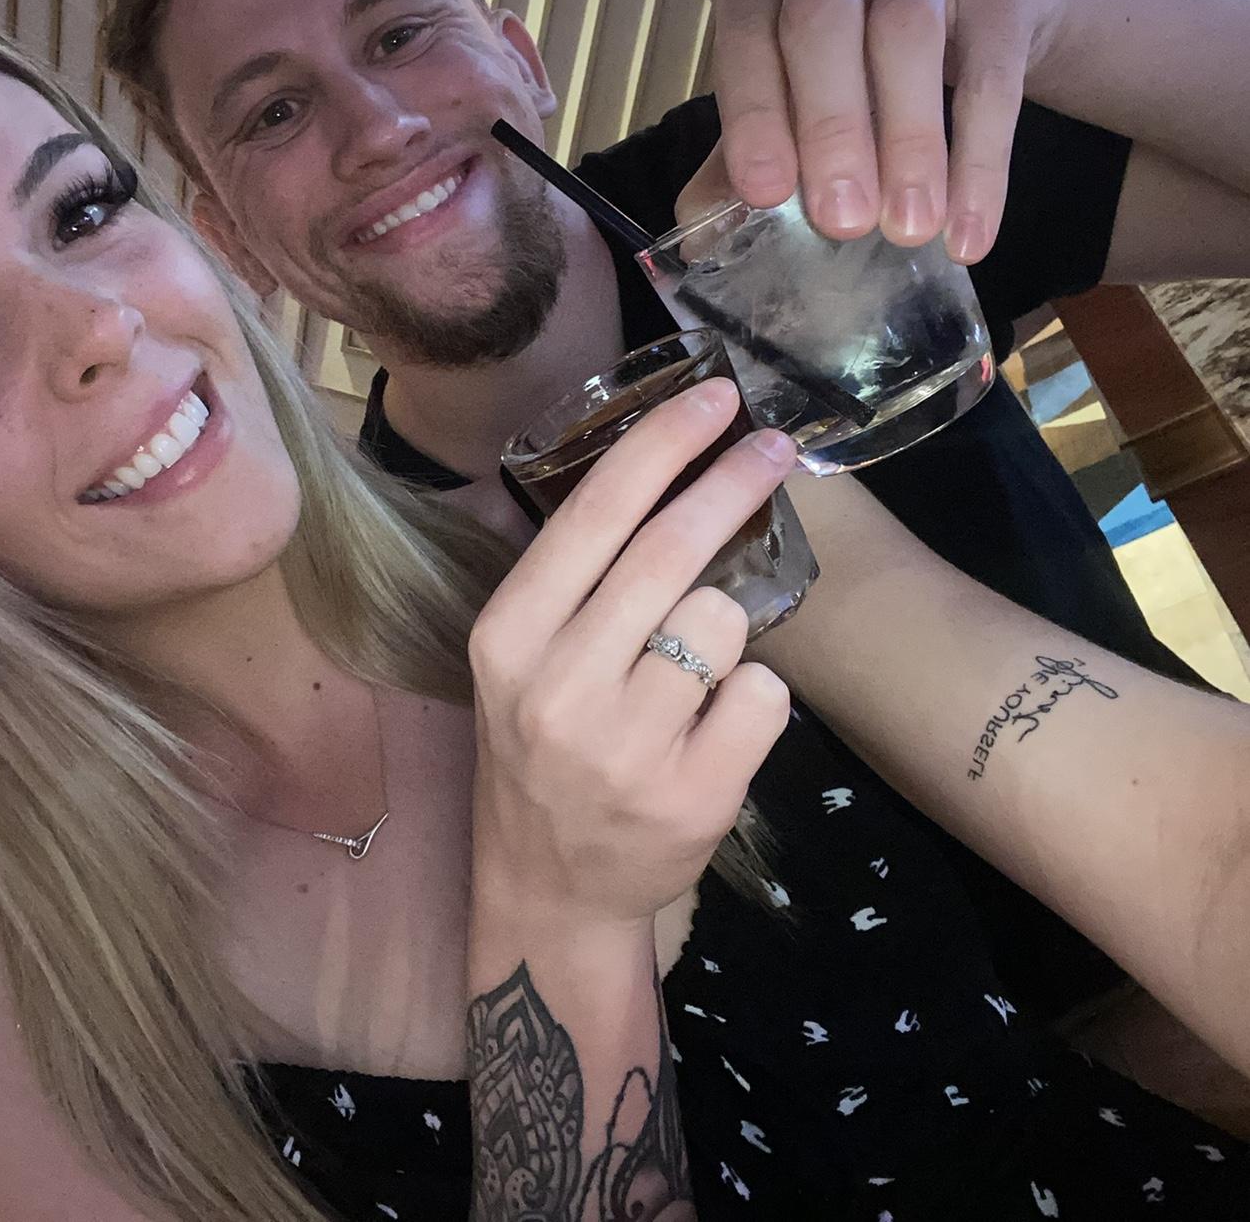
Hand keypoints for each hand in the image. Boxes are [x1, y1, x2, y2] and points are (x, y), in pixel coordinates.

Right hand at [468, 381, 793, 928]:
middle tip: (774, 445)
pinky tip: (717, 725)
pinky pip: (764, 696)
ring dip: (727, 625)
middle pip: (669, 551)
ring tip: (693, 669)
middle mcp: (557, 683)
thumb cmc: (540, 753)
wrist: (550, 890)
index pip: (592, 513)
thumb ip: (571, 581)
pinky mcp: (691, 794)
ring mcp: (624, 745)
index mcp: (509, 635)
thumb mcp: (519, 661)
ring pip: (722, 622)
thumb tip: (654, 466)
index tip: (714, 394)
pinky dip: (757, 696)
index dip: (660, 443)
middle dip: (733, 481)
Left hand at [685, 0, 1064, 262]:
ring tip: (909, 228)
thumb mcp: (795, 92)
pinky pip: (992, 71)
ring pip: (908, 33)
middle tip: (843, 222)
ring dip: (909, 144)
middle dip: (830, 129)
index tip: (766, 197)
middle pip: (823, 18)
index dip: (753, 114)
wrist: (990, 2)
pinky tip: (969, 232)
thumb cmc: (861, 55)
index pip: (748, 31)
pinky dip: (981, 162)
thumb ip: (746, 154)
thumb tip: (697, 240)